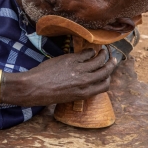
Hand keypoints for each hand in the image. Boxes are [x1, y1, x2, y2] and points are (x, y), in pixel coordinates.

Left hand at [2, 48, 116, 105]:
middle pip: (105, 71)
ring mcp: (79, 70)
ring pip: (98, 60)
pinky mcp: (71, 60)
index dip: (108, 78)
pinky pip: (86, 53)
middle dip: (111, 64)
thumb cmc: (47, 95)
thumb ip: (78, 90)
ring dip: (103, 54)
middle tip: (113, 59)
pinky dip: (90, 51)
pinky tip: (89, 50)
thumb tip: (85, 83)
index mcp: (84, 93)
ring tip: (104, 51)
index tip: (108, 74)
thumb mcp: (67, 97)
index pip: (104, 85)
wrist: (34, 87)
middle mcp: (84, 82)